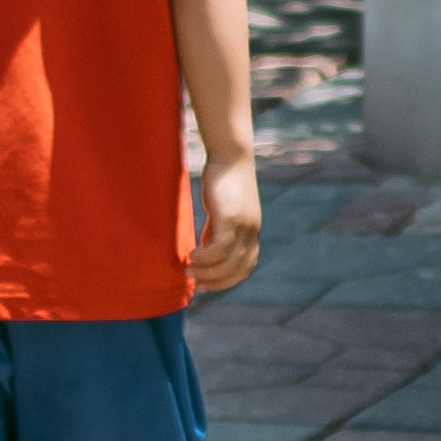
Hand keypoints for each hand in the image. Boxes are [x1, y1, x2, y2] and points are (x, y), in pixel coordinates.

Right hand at [189, 156, 261, 292]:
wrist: (230, 154)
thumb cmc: (222, 181)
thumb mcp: (219, 211)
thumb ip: (215, 230)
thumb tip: (205, 250)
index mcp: (251, 232)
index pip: (246, 267)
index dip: (228, 280)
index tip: (207, 285)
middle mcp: (251, 231)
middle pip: (239, 269)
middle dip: (217, 282)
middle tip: (195, 284)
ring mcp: (244, 225)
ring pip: (230, 262)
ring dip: (208, 272)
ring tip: (188, 271)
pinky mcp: (231, 217)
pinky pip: (221, 247)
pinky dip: (206, 257)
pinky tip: (191, 256)